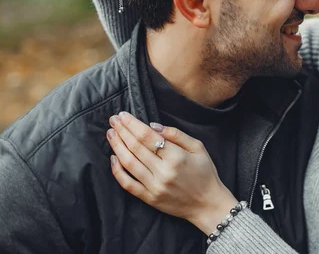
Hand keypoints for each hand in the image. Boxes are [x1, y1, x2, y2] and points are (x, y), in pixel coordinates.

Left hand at [106, 111, 237, 233]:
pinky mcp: (149, 198)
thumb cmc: (205, 173)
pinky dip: (117, 171)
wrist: (207, 204)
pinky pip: (128, 184)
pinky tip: (113, 158)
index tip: (123, 115)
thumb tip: (153, 125)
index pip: (148, 136)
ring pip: (129, 163)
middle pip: (136, 147)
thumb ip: (177, 134)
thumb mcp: (198, 148)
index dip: (133, 124)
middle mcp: (163, 171)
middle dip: (122, 131)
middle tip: (113, 120)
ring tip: (111, 134)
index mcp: (176, 157)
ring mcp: (154, 186)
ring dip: (117, 146)